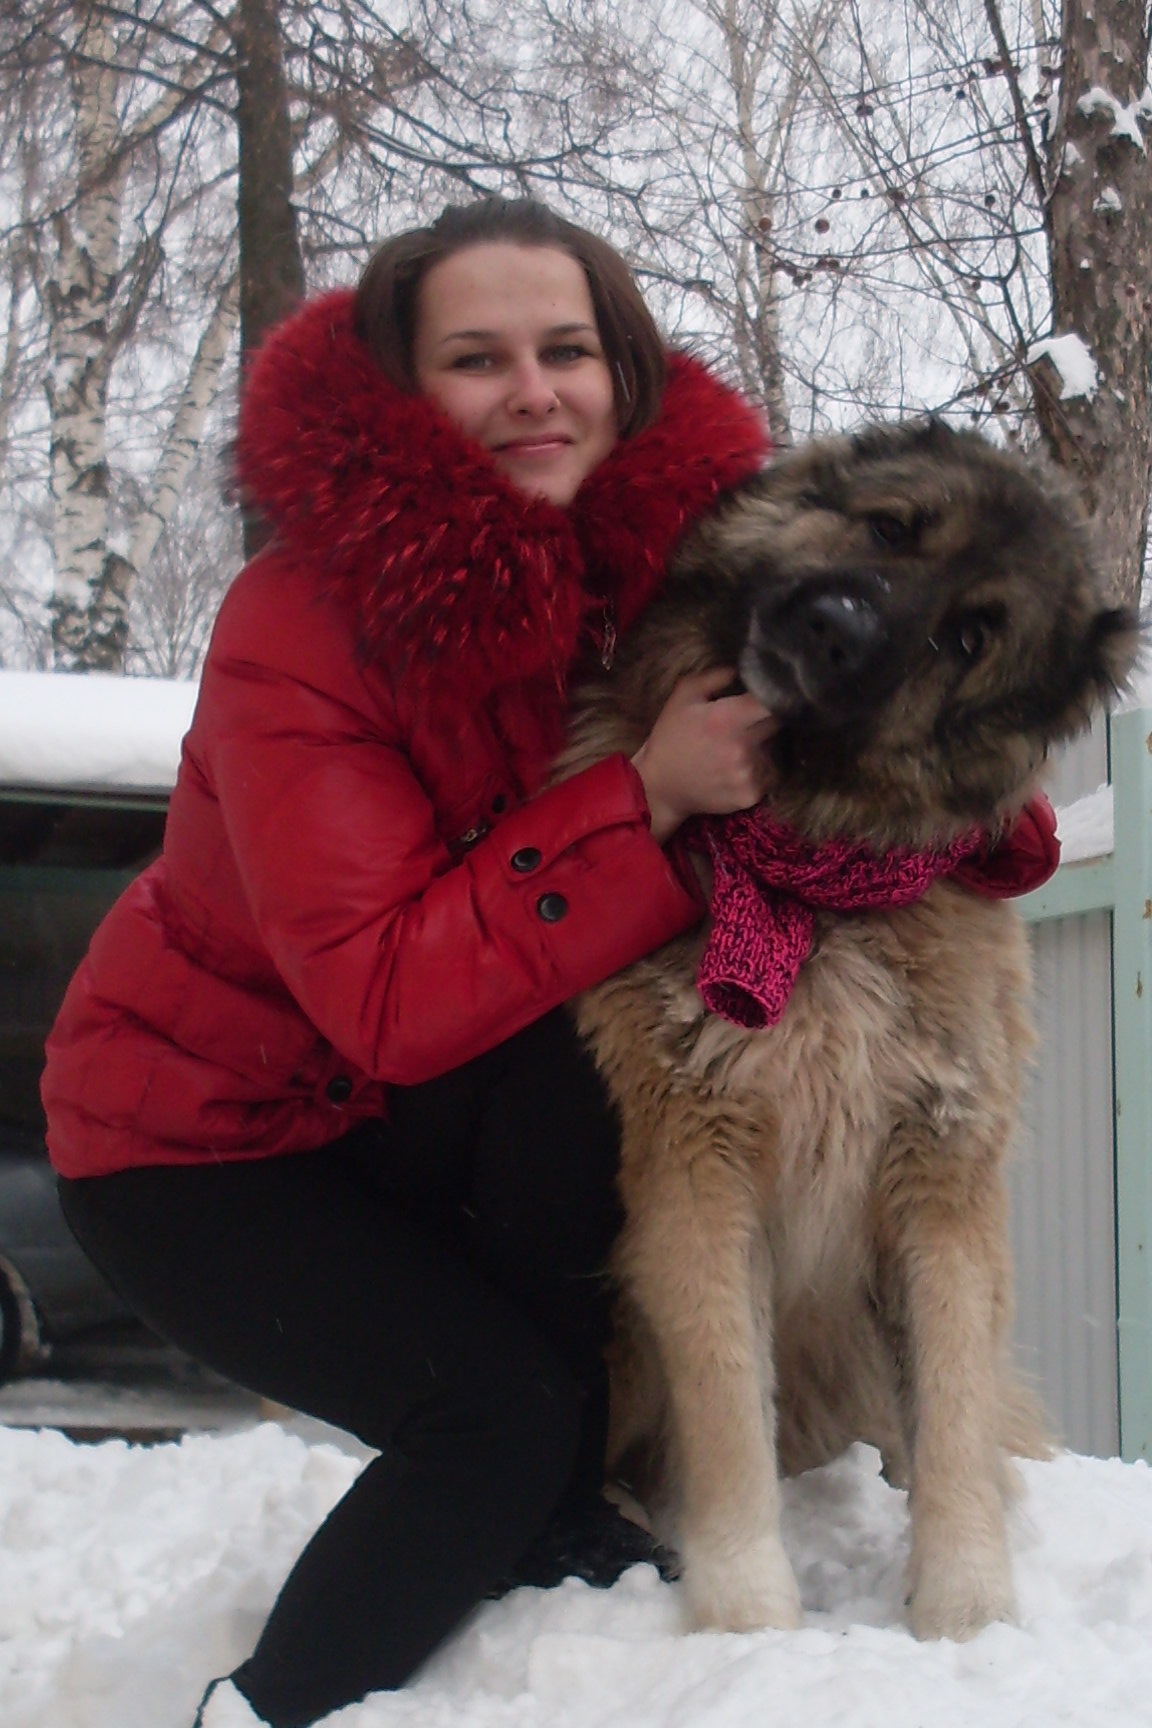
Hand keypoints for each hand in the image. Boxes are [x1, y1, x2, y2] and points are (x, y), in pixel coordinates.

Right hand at [631, 667, 777, 843]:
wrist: (659, 787)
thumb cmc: (671, 737)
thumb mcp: (683, 697)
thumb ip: (714, 677)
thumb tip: (741, 670)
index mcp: (726, 719)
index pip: (772, 701)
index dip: (775, 696)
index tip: (770, 694)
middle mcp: (741, 747)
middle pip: (776, 724)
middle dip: (764, 720)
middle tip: (747, 722)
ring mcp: (747, 774)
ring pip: (773, 751)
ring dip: (763, 747)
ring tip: (738, 748)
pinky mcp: (750, 795)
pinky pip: (768, 776)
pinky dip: (759, 771)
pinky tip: (737, 768)